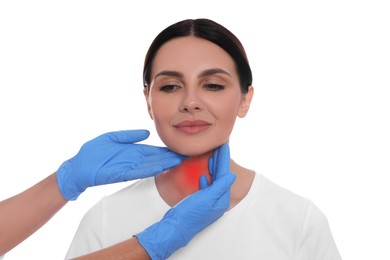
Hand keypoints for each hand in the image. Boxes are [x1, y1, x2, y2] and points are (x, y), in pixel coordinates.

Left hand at [56, 129, 185, 199]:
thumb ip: (130, 135)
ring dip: (164, 163)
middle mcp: (133, 160)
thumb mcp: (113, 138)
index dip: (164, 150)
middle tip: (185, 155)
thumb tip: (147, 132)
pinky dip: (151, 169)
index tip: (177, 148)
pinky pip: (140, 171)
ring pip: (151, 165)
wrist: (79, 166)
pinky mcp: (123, 173)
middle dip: (169, 157)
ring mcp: (129, 167)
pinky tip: (162, 166)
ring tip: (178, 160)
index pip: (152, 151)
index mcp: (132, 151)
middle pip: (155, 158)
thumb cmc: (94, 152)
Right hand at [136, 143, 234, 259]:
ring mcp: (209, 204)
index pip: (225, 175)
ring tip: (213, 158)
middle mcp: (217, 202)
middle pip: (221, 178)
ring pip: (214, 182)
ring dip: (214, 170)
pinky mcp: (201, 205)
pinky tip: (203, 177)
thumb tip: (232, 175)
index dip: (224, 160)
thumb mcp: (206, 198)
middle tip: (219, 148)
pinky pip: (207, 188)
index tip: (224, 146)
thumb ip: (220, 186)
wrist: (175, 228)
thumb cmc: (189, 214)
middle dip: (220, 163)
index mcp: (221, 200)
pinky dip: (207, 180)